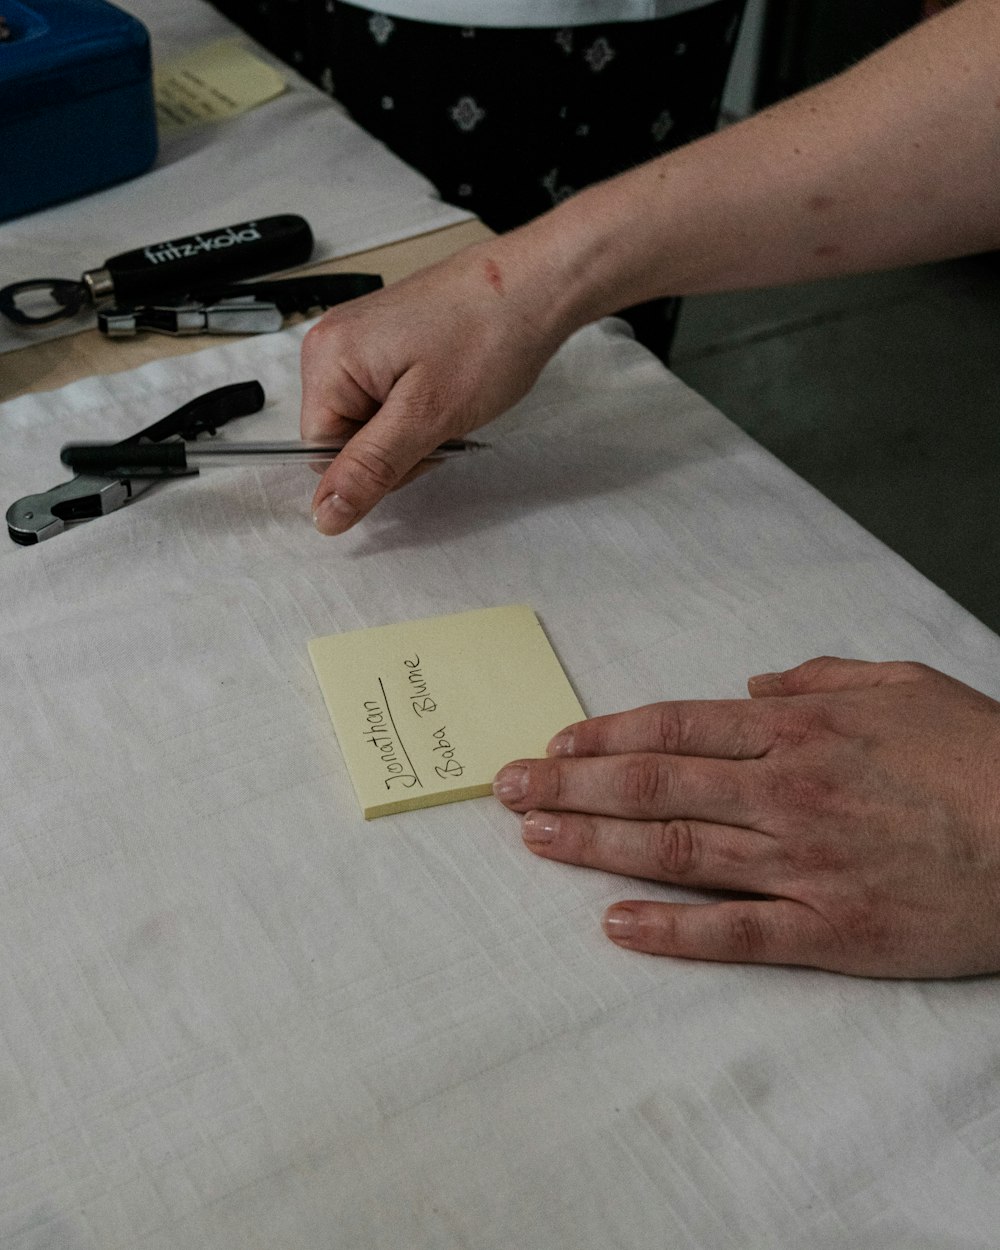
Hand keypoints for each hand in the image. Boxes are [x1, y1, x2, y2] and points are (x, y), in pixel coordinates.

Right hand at [300, 233, 571, 534]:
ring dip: (410, 428)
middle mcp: (332, 343)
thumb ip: (369, 470)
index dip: (372, 466)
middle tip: (439, 420)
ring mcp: (360, 339)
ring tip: (448, 398)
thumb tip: (324, 514)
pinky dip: (418, 407)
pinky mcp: (386, 341)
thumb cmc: (488, 336)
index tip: (417, 445)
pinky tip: (447, 389)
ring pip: (369, 422)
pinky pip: (387, 398)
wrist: (536, 286)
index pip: (319, 452)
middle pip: (342, 437)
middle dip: (393, 446)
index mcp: (327, 359)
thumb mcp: (426, 419)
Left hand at [492, 657, 999, 977]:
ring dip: (595, 843)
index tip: (554, 744)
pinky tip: (615, 924)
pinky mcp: (830, 929)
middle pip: (653, 784)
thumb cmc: (983, 754)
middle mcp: (784, 790)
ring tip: (534, 839)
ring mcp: (802, 861)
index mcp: (798, 729)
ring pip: (675, 849)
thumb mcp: (905, 685)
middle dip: (570, 785)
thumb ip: (821, 678)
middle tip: (506, 789)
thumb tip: (752, 687)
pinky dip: (670, 929)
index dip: (603, 736)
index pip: (673, 727)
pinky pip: (735, 931)